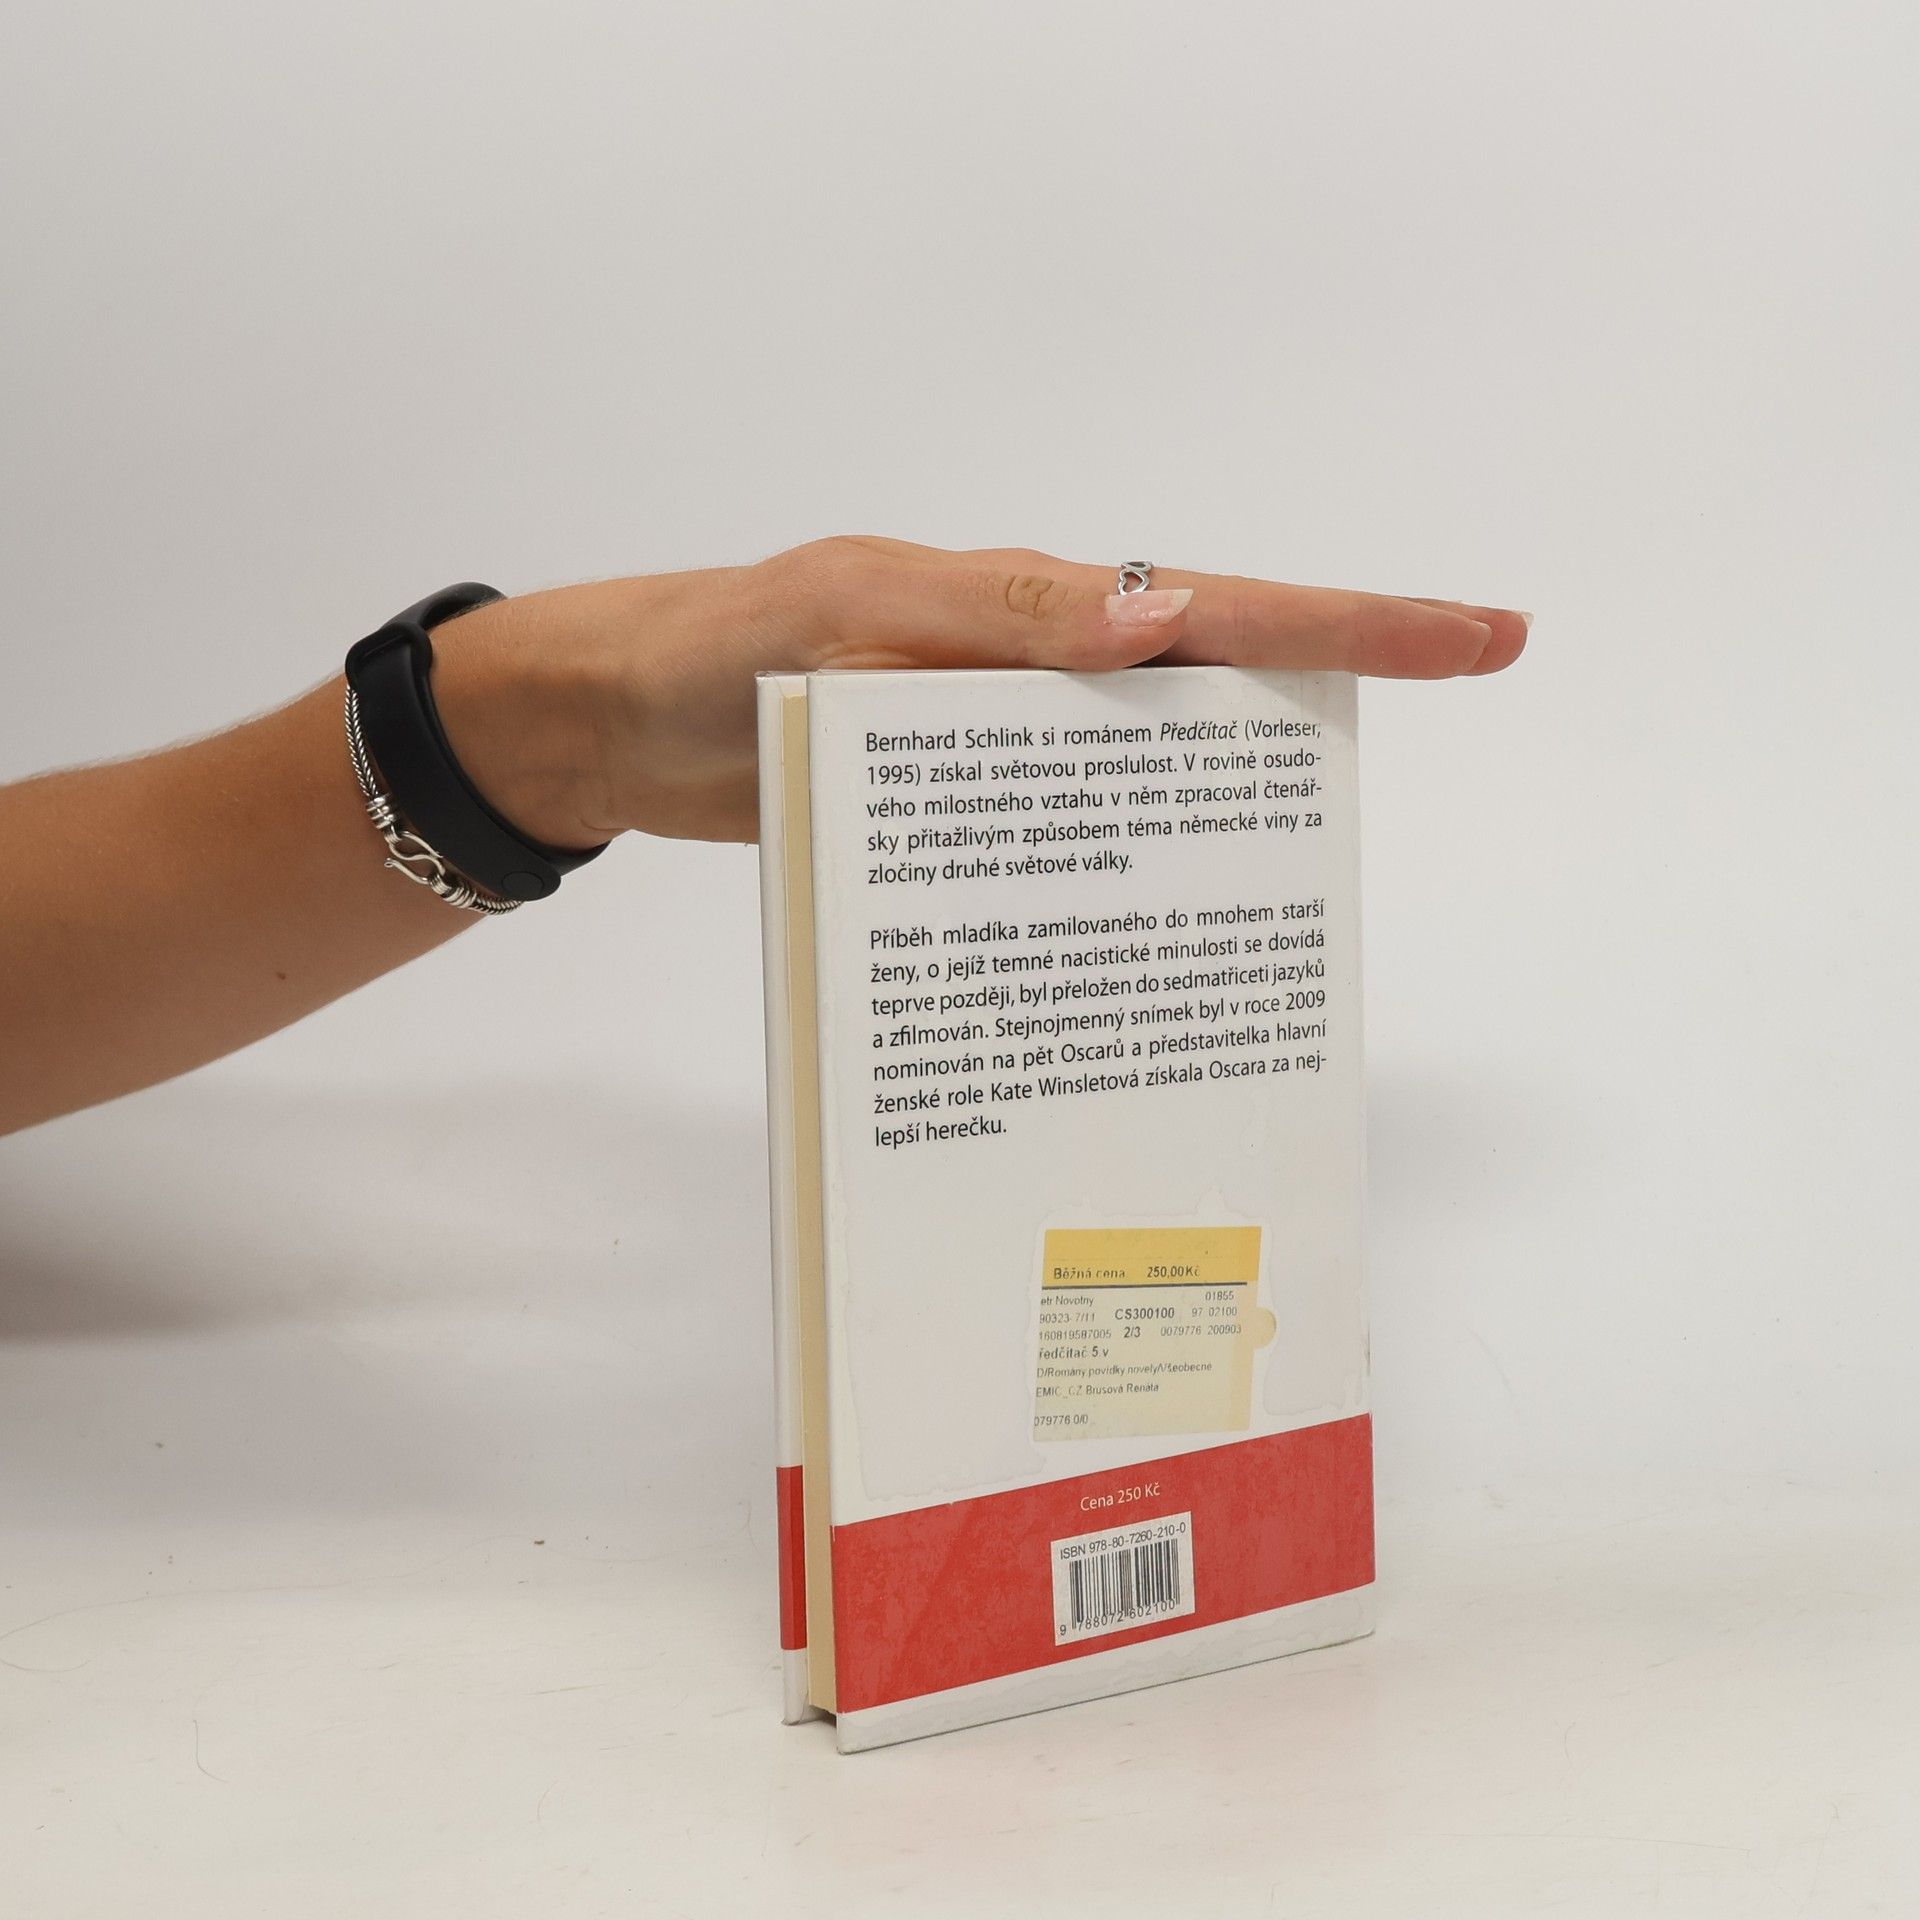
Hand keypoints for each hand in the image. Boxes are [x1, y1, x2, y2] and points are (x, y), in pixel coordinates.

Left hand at [430, 537, 1529, 846]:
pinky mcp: (954, 817)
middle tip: (1427, 755)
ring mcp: (998, 750)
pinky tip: (1137, 939)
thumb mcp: (841, 618)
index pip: (1217, 611)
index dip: (1352, 627)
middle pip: (1210, 696)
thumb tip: (1154, 619)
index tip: (1480, 637)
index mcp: (1027, 608)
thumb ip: (990, 625)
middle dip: (1325, 715)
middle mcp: (1032, 675)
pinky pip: (1057, 844)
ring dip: (1213, 826)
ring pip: (1139, 786)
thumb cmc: (715, 650)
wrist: (619, 725)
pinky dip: (1104, 881)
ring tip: (1297, 894)